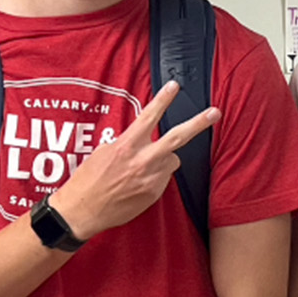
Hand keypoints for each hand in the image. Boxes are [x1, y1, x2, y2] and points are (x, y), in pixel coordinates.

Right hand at [49, 81, 219, 237]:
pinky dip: (156, 177)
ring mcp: (151, 178)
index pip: (149, 116)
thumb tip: (141, 137)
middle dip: (198, 123)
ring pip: (173, 160)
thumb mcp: (102, 152)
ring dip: (164, 159)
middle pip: (178, 138)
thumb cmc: (88, 181)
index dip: (163, 99)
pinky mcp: (154, 193)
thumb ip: (127, 142)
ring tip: (143, 167)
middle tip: (215, 113)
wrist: (82, 211)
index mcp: (126, 146)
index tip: (174, 85)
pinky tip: (138, 183)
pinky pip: (164, 178)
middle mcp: (142, 161)